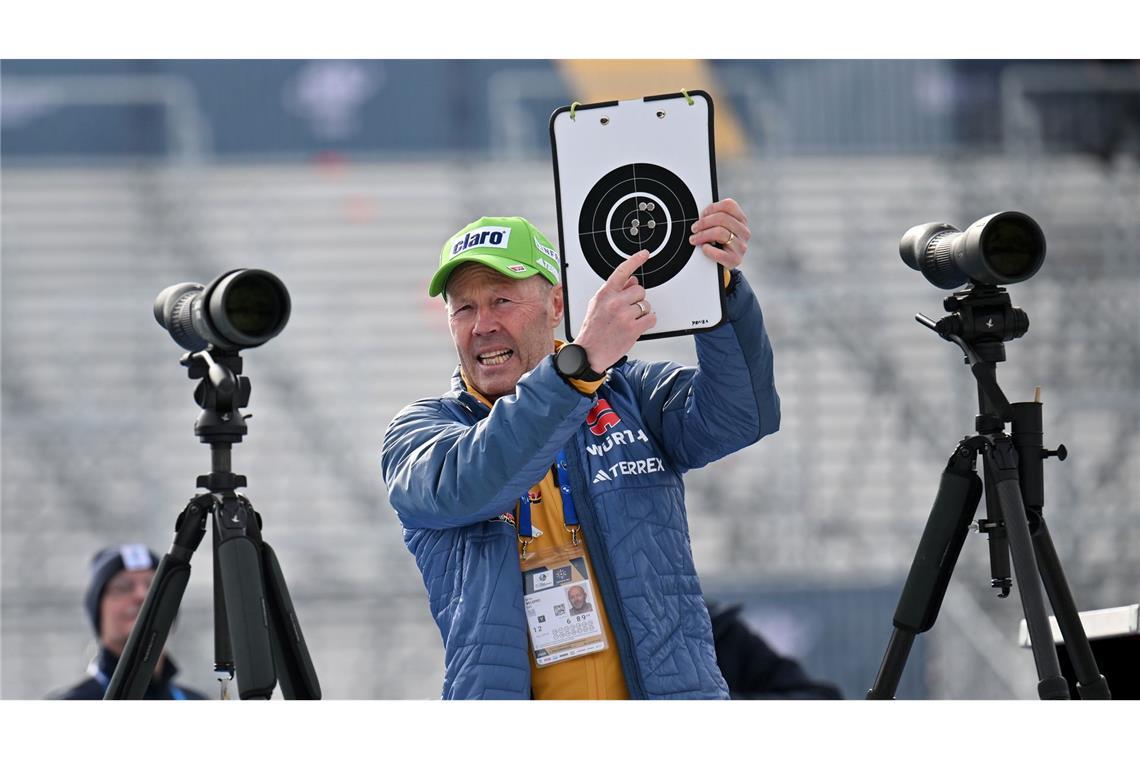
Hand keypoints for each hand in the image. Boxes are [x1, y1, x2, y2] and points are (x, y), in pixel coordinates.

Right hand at [574, 250, 656, 371]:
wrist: (588, 353)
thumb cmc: (592, 331)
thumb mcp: (596, 305)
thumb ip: (614, 291)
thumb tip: (632, 281)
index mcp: (605, 294)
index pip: (622, 271)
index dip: (635, 260)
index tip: (644, 254)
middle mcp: (615, 302)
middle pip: (640, 290)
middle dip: (637, 299)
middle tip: (629, 310)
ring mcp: (625, 315)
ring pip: (647, 305)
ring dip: (642, 312)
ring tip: (629, 321)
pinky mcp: (633, 329)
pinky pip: (651, 318)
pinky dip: (647, 322)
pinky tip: (636, 327)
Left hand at [688, 197, 749, 269]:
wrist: (721, 264)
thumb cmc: (718, 243)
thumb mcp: (718, 227)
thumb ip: (713, 218)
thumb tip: (701, 216)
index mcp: (741, 220)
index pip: (728, 205)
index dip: (712, 208)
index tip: (702, 215)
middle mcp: (744, 232)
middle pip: (722, 218)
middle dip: (704, 222)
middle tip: (694, 228)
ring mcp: (741, 246)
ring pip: (720, 233)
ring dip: (703, 235)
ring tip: (694, 239)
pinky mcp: (735, 260)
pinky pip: (719, 253)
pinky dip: (708, 250)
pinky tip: (704, 249)